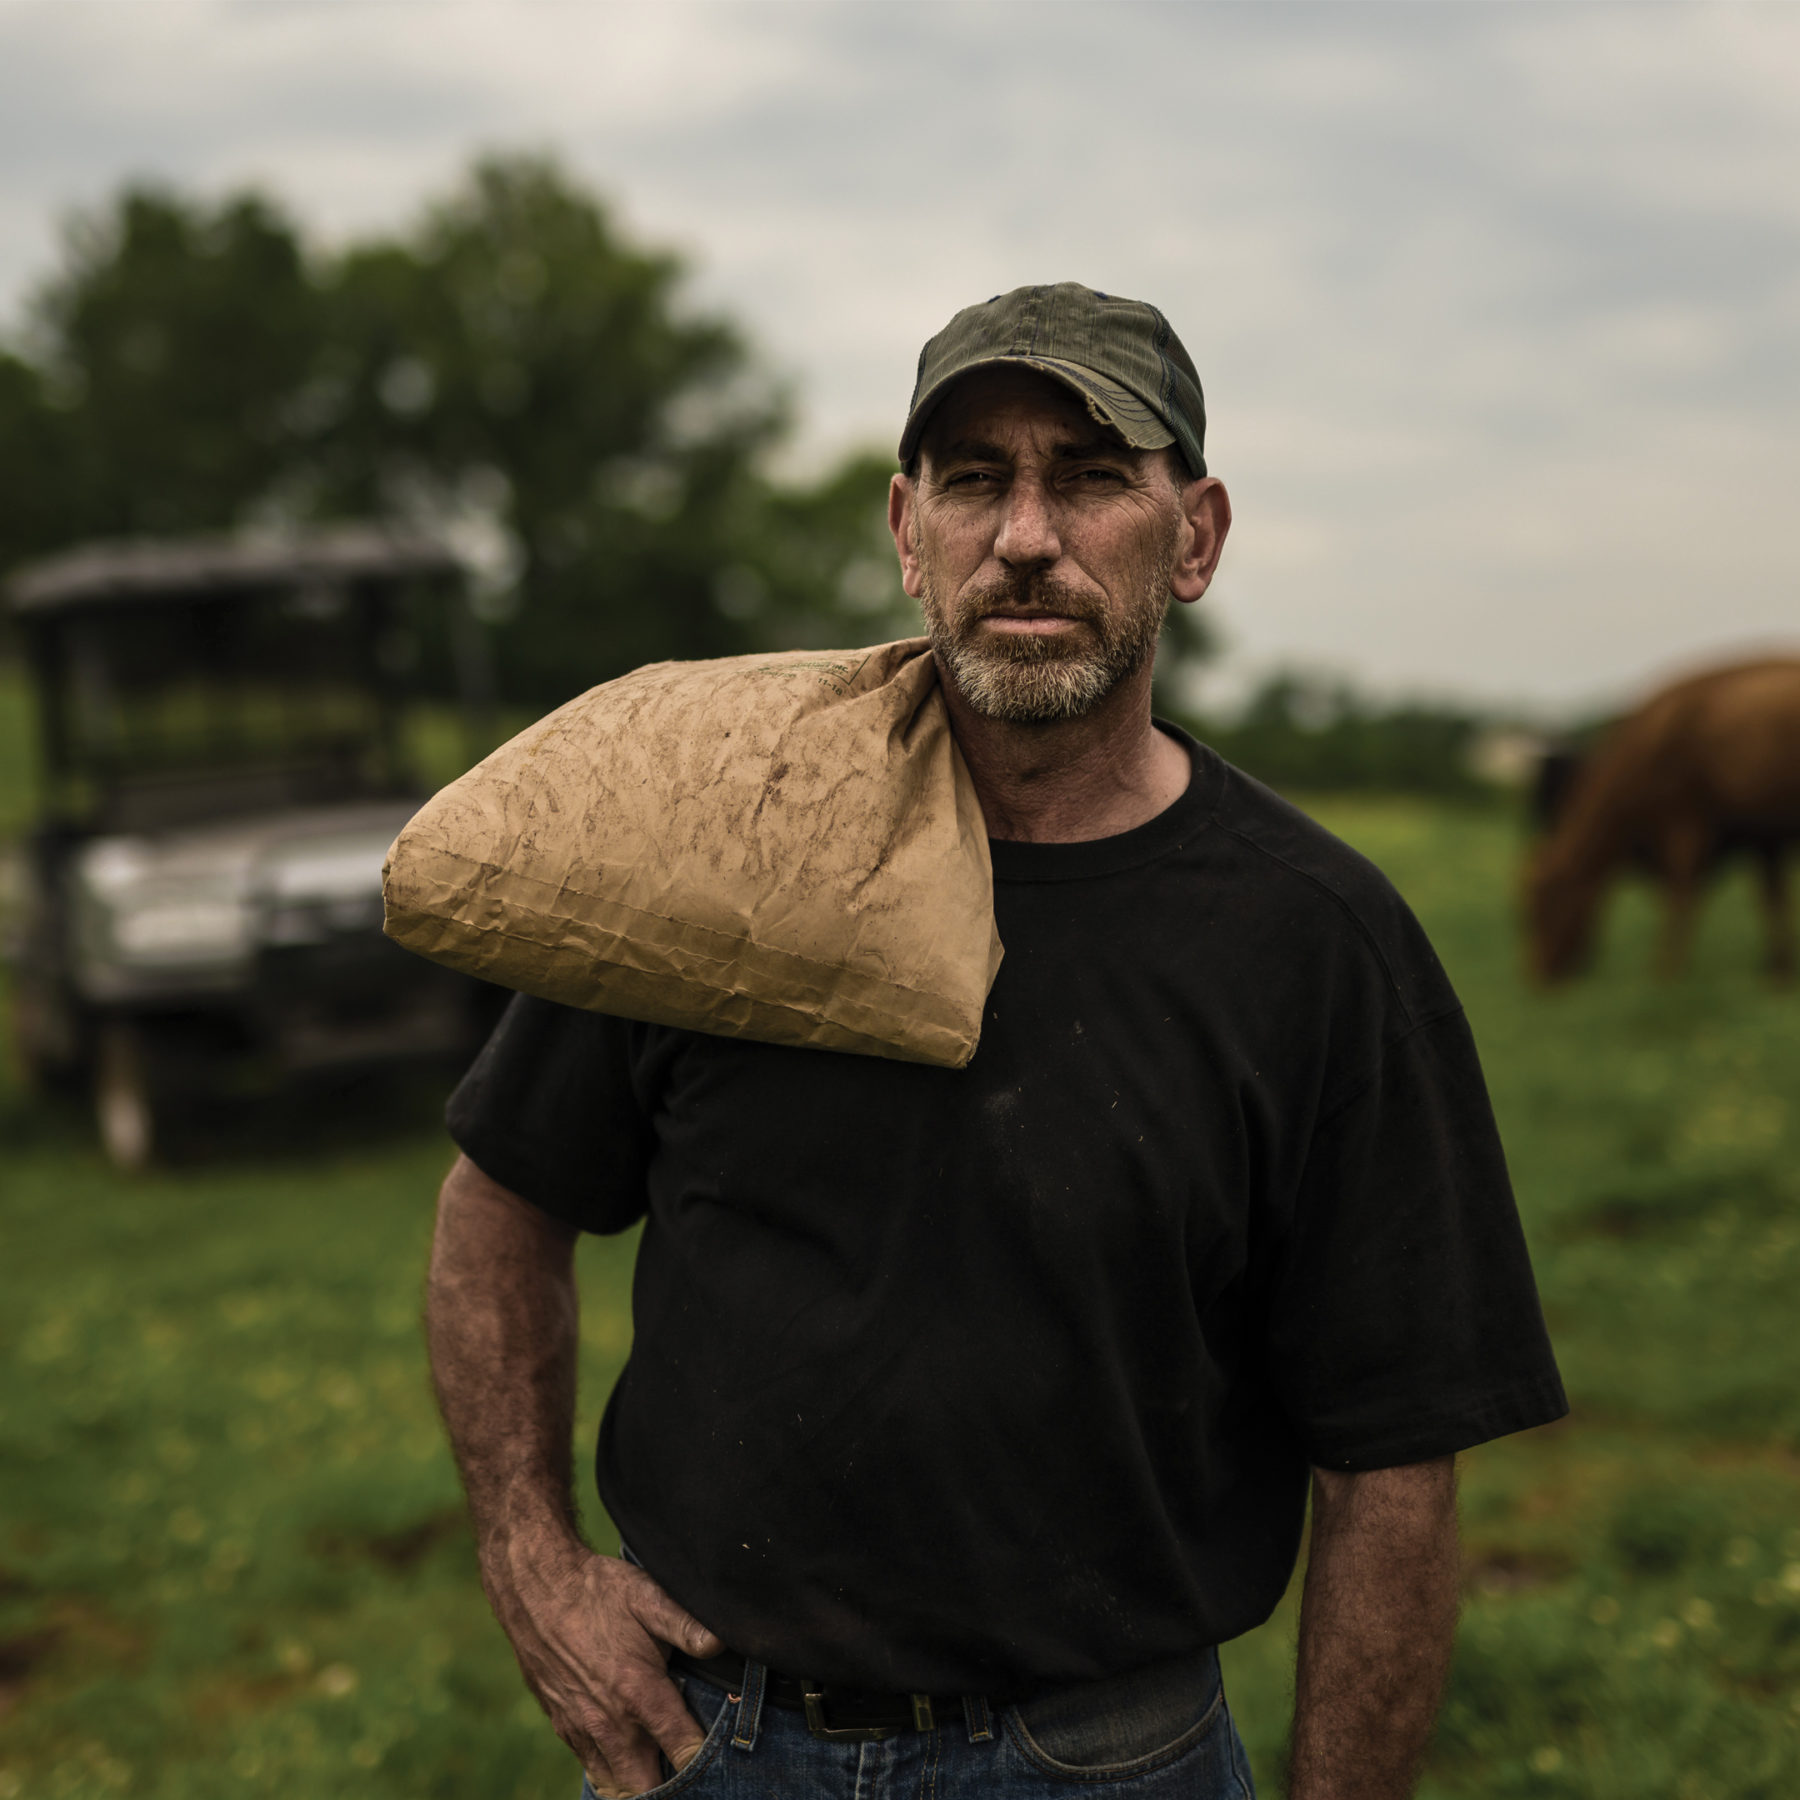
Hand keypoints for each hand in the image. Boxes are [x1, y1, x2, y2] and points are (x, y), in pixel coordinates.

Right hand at [484, 1528, 725, 1796]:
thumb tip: (721, 1642)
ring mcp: (583, 1730)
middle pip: (648, 1787)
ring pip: (617, 1787)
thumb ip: (686, 1624)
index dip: (708, 1760)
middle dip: (672, 1785)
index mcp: (639, 1693)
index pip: (684, 1752)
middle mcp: (611, 1724)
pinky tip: (629, 1756)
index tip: (723, 1753)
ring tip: (661, 1767)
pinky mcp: (563, 1728)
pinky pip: (592, 1769)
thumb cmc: (598, 1591)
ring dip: (640, 1784)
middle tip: (692, 1768)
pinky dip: (612, 1773)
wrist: (536, 1591)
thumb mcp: (647, 1596)